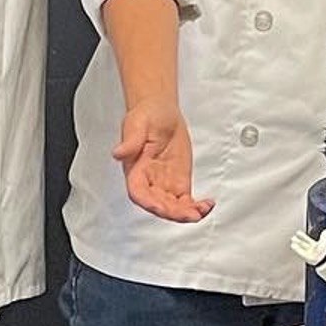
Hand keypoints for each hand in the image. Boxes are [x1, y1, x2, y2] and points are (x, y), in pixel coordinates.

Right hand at [112, 98, 213, 222]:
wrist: (161, 112)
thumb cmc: (146, 116)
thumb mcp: (136, 124)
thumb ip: (130, 141)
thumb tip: (118, 153)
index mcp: (135, 170)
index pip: (138, 193)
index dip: (150, 203)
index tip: (162, 208)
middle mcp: (148, 181)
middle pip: (159, 204)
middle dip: (174, 212)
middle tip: (191, 213)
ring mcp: (164, 184)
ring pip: (173, 207)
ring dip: (187, 213)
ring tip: (203, 211)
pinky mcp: (178, 182)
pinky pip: (186, 201)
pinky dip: (196, 207)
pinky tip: (207, 205)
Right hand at [290, 227, 325, 264]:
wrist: (323, 260)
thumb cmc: (323, 251)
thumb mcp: (324, 243)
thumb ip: (325, 237)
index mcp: (313, 244)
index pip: (306, 239)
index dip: (302, 236)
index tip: (297, 232)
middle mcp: (309, 248)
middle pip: (302, 243)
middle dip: (298, 241)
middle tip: (293, 238)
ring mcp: (307, 253)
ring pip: (300, 248)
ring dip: (297, 245)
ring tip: (292, 242)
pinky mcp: (305, 257)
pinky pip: (300, 252)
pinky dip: (296, 249)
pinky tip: (293, 246)